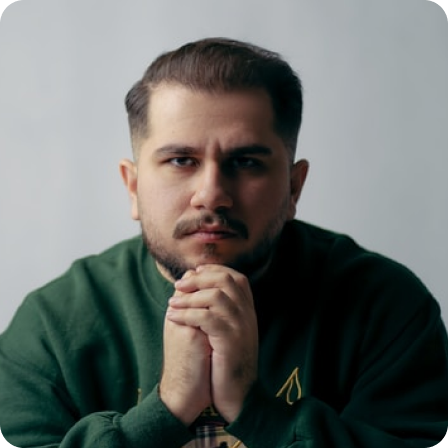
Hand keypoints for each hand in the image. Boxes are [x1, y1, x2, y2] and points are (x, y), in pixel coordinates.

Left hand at [167, 264, 258, 422]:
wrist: (239, 394)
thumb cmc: (227, 362)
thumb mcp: (229, 331)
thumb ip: (221, 310)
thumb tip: (198, 286)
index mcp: (248, 310)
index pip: (235, 277)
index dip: (213, 270)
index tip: (194, 272)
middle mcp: (247, 314)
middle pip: (225, 280)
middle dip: (199, 279)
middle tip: (178, 285)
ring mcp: (241, 326)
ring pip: (215, 296)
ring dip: (189, 297)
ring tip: (171, 302)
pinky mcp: (229, 341)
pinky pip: (206, 317)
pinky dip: (186, 314)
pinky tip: (173, 317)